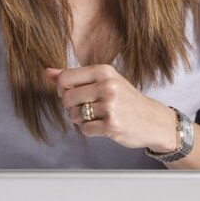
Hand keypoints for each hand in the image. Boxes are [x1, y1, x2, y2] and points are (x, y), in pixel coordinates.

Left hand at [45, 65, 177, 151]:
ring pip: (74, 115)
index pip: (64, 78)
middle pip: (66, 98)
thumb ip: (74, 76)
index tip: (73, 93)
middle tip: (85, 107)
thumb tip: (46, 72)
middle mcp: (107, 86)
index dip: (62, 89)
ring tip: (96, 116)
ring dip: (80, 119)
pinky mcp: (111, 125)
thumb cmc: (125, 98)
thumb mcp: (104, 80)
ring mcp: (110, 106)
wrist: (152, 119)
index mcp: (103, 71)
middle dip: (71, 106)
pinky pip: (85, 129)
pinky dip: (89, 130)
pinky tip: (102, 125)